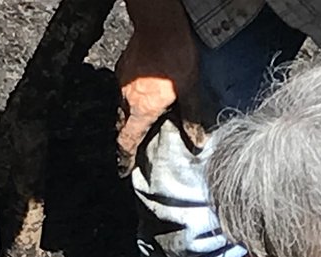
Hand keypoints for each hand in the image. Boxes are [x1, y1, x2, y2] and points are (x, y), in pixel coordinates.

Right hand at [116, 23, 202, 175]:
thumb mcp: (189, 89)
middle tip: (135, 146)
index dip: (125, 158)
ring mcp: (122, 82)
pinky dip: (131, 98)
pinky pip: (124, 90)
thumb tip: (198, 143)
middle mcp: (126, 99)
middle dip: (128, 138)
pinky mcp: (123, 66)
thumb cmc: (174, 54)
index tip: (124, 169)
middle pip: (122, 127)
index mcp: (141, 111)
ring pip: (122, 108)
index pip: (127, 142)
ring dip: (130, 117)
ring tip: (141, 120)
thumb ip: (192, 118)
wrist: (158, 21)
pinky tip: (143, 93)